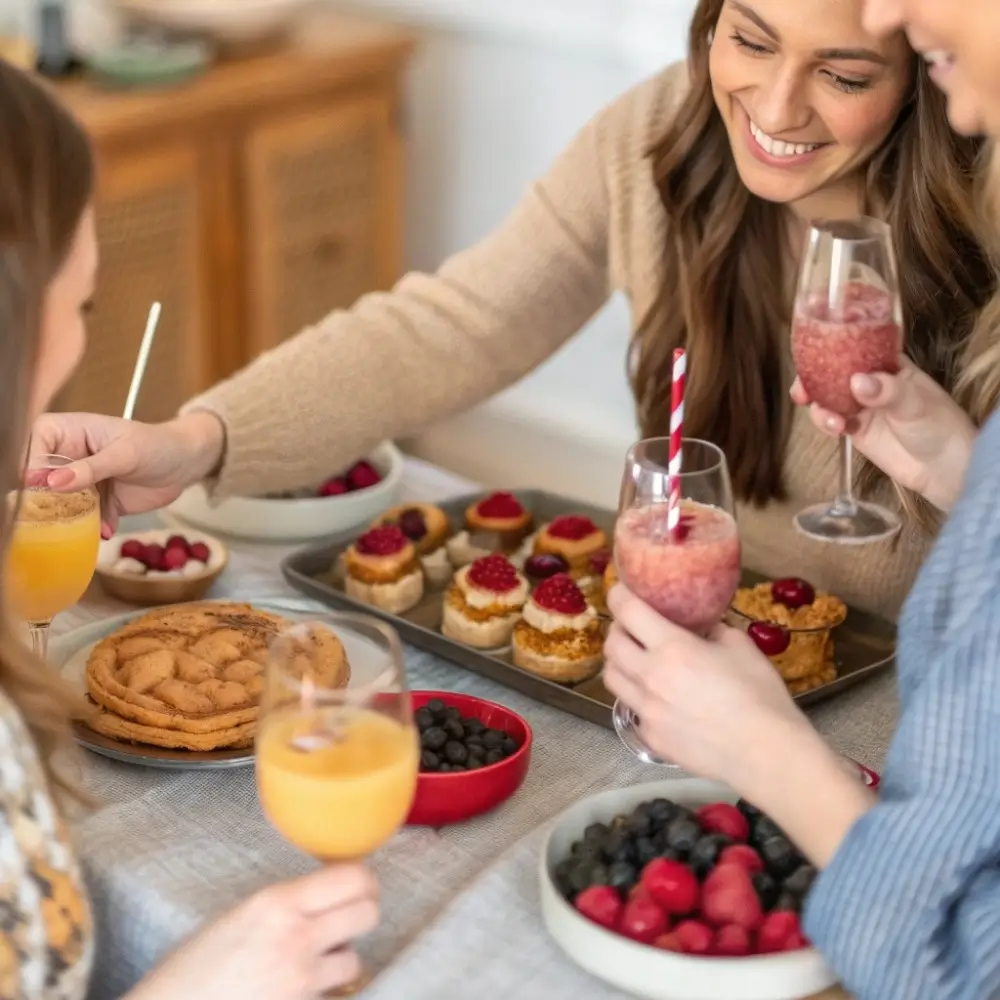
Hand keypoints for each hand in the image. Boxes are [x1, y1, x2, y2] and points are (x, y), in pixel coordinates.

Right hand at [30, 410, 224, 534]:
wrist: (185, 464)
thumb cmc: (156, 445)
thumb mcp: (125, 454)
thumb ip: (91, 468)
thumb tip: (53, 481)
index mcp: (67, 431)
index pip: (35, 446)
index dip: (34, 467)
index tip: (44, 487)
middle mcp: (68, 456)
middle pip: (41, 480)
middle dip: (50, 500)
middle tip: (64, 514)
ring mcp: (80, 481)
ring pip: (61, 503)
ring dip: (74, 518)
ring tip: (92, 525)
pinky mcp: (96, 502)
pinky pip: (85, 518)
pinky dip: (95, 526)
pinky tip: (109, 529)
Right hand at [131, 864, 378, 999]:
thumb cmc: (190, 971)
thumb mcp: (238, 917)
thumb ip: (285, 904)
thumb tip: (327, 896)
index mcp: (277, 902)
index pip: (352, 877)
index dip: (364, 881)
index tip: (360, 885)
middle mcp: (296, 936)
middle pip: (367, 913)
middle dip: (360, 915)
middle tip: (345, 920)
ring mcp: (301, 980)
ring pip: (354, 960)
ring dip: (339, 960)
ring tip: (310, 962)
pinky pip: (332, 995)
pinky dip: (322, 992)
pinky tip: (297, 989)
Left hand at [603, 585, 805, 791]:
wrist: (766, 754)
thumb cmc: (760, 695)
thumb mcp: (741, 646)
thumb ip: (713, 629)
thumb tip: (701, 624)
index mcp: (672, 647)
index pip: (627, 611)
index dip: (619, 595)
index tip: (621, 591)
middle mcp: (650, 677)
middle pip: (611, 645)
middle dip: (618, 630)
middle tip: (632, 628)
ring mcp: (646, 711)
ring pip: (611, 678)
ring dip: (619, 663)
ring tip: (636, 660)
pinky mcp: (650, 738)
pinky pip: (631, 710)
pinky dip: (637, 698)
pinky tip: (656, 698)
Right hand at [791, 355, 975, 512]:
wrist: (943, 468)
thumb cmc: (939, 426)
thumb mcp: (915, 403)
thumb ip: (887, 391)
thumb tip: (857, 382)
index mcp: (889, 366)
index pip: (856, 348)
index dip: (832, 348)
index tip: (813, 355)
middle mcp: (872, 382)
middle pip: (834, 373)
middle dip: (814, 380)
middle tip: (801, 391)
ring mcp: (861, 406)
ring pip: (828, 398)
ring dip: (819, 406)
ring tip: (829, 420)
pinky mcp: (855, 429)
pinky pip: (831, 421)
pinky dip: (826, 423)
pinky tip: (837, 430)